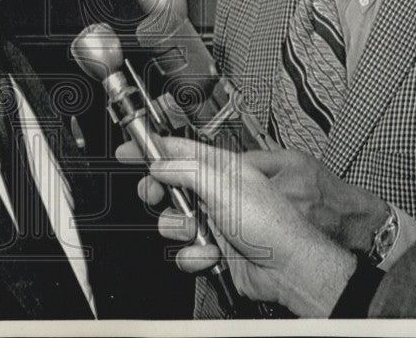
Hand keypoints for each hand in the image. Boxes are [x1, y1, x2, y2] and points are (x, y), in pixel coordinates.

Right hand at [131, 142, 388, 253]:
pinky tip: (212, 254)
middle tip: (155, 195)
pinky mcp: (211, 249)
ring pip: (172, 222)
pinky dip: (194, 255)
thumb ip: (187, 171)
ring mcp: (212, 222)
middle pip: (169, 186)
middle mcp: (215, 193)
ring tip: (198, 231)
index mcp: (221, 169)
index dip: (152, 148)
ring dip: (181, 229)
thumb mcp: (225, 186)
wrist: (287, 268)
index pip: (179, 151)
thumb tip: (160, 164)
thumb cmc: (273, 224)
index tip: (128, 149)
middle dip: (160, 194)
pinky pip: (184, 252)